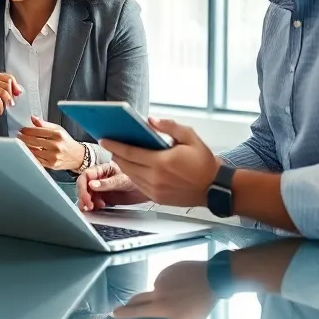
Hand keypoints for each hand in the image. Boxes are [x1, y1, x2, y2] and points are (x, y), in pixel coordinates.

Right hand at [0, 71, 21, 129]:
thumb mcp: (3, 95)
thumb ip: (12, 90)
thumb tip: (19, 91)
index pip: (9, 78)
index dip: (14, 88)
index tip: (16, 96)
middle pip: (5, 88)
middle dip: (9, 99)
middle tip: (8, 105)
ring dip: (2, 107)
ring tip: (1, 110)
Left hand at [18, 116, 85, 170]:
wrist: (78, 156)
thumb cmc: (67, 142)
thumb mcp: (58, 129)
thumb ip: (44, 124)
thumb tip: (33, 118)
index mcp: (57, 134)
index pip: (37, 131)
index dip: (27, 130)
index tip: (21, 129)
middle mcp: (55, 145)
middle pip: (33, 141)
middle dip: (23, 137)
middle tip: (18, 135)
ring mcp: (53, 156)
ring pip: (33, 151)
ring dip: (25, 146)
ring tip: (21, 142)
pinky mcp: (51, 164)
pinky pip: (36, 159)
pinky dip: (30, 154)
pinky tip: (27, 150)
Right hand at [76, 161, 147, 211]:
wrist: (151, 188)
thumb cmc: (139, 177)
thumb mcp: (122, 180)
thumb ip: (107, 183)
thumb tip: (91, 185)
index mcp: (103, 170)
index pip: (86, 176)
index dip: (83, 187)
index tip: (86, 197)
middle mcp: (100, 179)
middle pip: (84, 187)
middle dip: (83, 196)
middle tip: (88, 205)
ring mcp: (103, 189)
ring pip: (88, 196)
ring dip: (87, 203)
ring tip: (92, 208)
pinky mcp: (107, 198)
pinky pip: (96, 203)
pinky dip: (93, 207)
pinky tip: (97, 209)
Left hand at [99, 118, 220, 207]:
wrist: (215, 188)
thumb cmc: (204, 162)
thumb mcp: (190, 137)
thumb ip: (169, 126)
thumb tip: (150, 120)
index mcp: (161, 162)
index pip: (129, 153)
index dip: (114, 145)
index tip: (104, 139)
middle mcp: (155, 178)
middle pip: (125, 165)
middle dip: (115, 154)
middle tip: (109, 145)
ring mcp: (155, 190)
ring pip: (130, 175)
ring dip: (123, 165)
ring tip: (120, 154)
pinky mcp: (156, 198)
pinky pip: (138, 184)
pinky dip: (133, 175)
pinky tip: (134, 166)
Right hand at [112, 261, 214, 318]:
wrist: (214, 278)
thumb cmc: (202, 305)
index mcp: (162, 307)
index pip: (137, 311)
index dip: (124, 314)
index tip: (114, 315)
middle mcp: (158, 292)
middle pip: (137, 299)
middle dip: (131, 305)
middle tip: (131, 309)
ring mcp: (161, 278)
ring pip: (153, 290)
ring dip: (158, 295)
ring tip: (176, 297)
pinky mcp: (167, 269)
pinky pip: (162, 280)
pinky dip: (167, 285)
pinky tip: (180, 286)